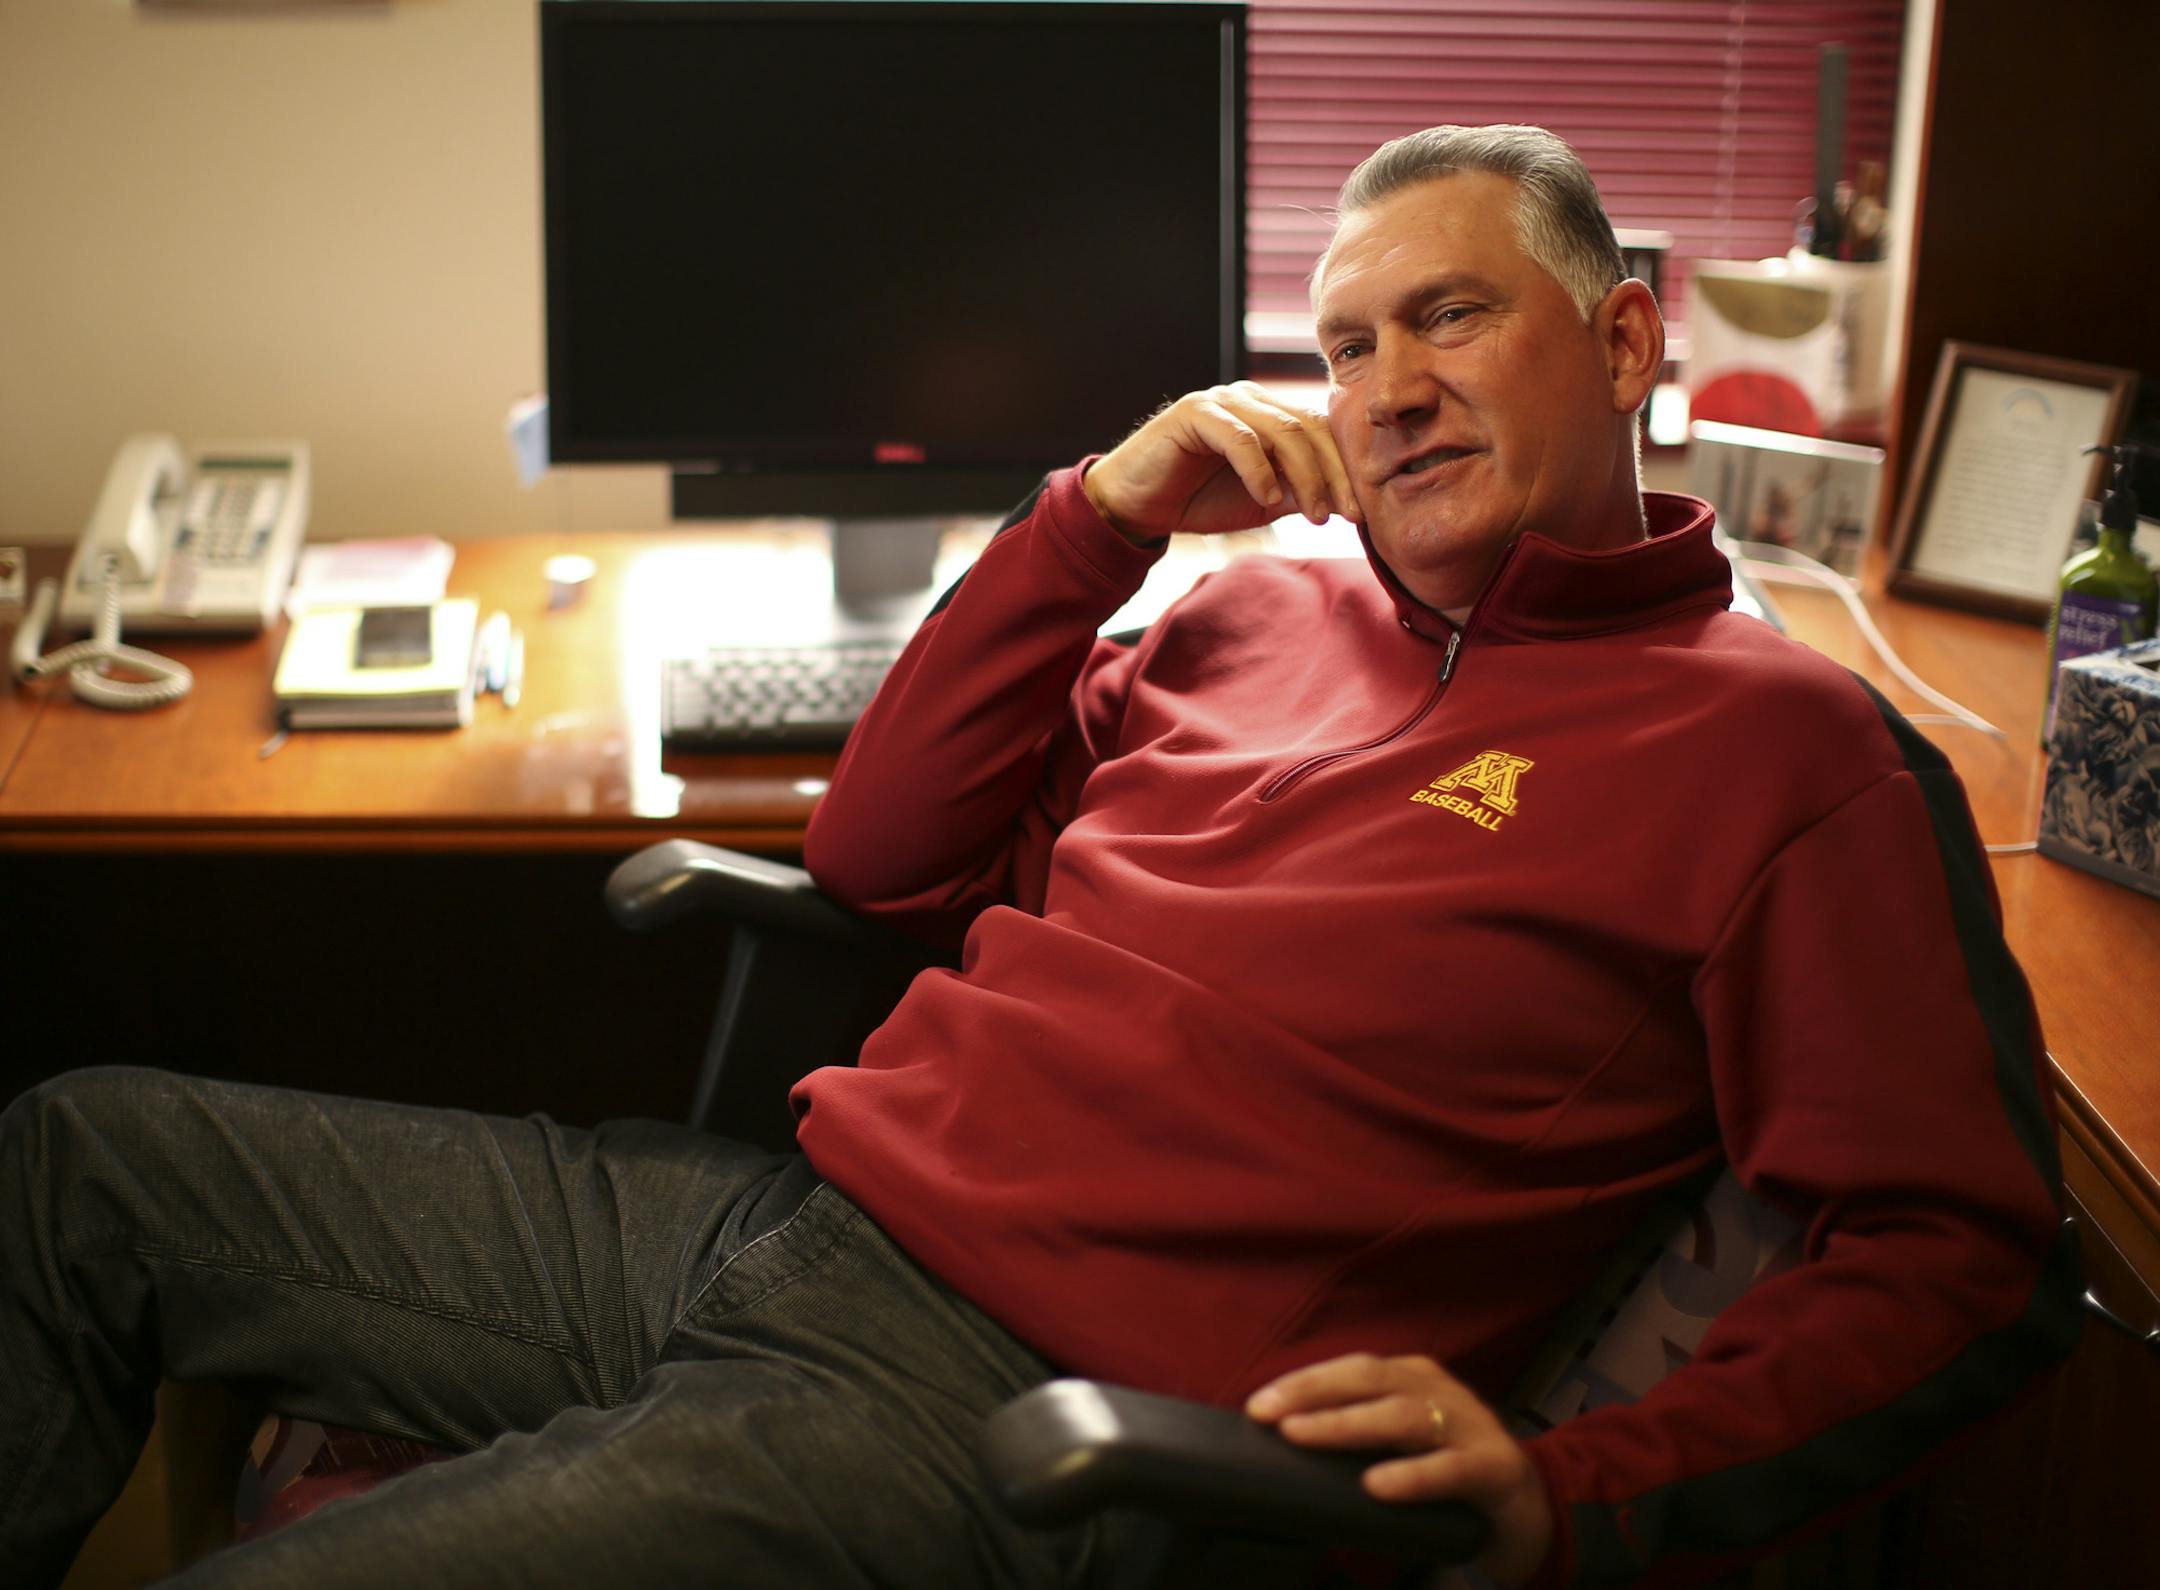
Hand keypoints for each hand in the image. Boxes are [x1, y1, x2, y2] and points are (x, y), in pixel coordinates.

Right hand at [1082, 381, 1361, 544]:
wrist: (1137, 506)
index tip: (1360, 512)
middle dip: (1333, 475)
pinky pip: (1240, 438)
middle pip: (1309, 428)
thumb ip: (1300, 493)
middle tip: (1349, 514)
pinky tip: (1268, 499)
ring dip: (1305, 476)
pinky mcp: (1195, 413)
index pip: (1322, 433)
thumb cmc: (1198, 500)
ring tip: (1314, 515)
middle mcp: (1250, 399)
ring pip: (1282, 431)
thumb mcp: (1262, 501)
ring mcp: (1222, 401)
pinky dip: (1259, 470)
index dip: (1345, 471)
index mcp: (1270, 413)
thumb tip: (1348, 503)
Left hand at [1246, 1352, 1554, 1588]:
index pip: (1351, 1368)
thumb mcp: (1403, 1446)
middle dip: (1313, 1393)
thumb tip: (1287, 1444)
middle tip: (1267, 1415)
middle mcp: (1440, 1391)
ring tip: (1304, 1437)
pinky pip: (1450, 1469)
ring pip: (1402, 1417)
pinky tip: (1376, 1485)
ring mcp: (1469, 1426)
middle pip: (1370, 1379)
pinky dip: (1411, 1475)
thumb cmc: (1450, 1474)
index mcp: (1414, 1379)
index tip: (1258, 1405)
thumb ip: (1359, 1439)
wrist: (1531, 1510)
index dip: (1304, 1382)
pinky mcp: (1495, 1469)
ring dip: (1347, 1425)